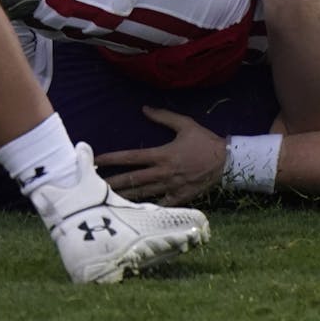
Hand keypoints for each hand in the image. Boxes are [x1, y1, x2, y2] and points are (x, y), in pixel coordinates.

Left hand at [94, 107, 225, 205]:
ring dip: (124, 196)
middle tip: (93, 186)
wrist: (226, 161)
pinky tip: (133, 212)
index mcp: (162, 155)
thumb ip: (163, 116)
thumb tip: (144, 108)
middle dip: (111, 182)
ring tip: (106, 199)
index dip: (112, 159)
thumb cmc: (204, 141)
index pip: (131, 158)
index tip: (97, 161)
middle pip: (132, 180)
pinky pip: (160, 205)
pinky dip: (146, 208)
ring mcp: (171, 187)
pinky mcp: (179, 197)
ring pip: (142, 194)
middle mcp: (163, 172)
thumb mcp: (185, 124)